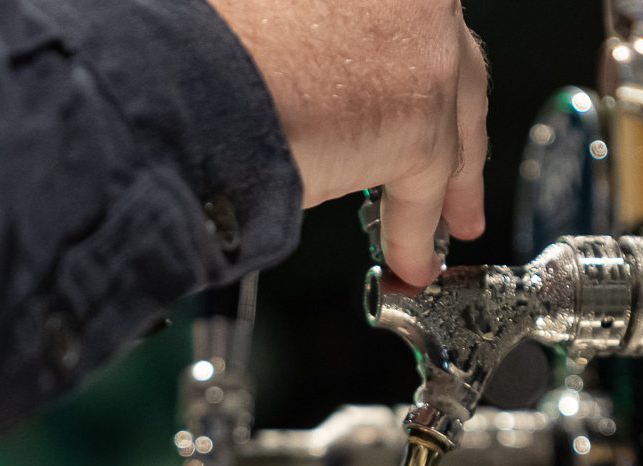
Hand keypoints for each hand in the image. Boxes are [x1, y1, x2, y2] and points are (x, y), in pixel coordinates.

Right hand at [208, 0, 487, 285]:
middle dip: (456, 123)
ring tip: (444, 230)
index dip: (415, 60)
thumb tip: (305, 77)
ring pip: (453, 129)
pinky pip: (421, 192)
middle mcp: (413, 0)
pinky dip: (413, 235)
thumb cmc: (205, 46)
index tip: (416, 84)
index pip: (414, 18)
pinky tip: (411, 263)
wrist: (186, 74)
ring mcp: (423, 52)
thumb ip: (307, 42)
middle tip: (456, 167)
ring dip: (450, 186)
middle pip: (455, 67)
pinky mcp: (418, 122)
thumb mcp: (268, 23)